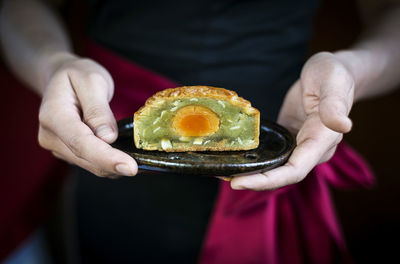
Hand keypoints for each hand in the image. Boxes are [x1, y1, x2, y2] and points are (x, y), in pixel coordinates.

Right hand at [38, 52, 137, 176]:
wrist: (62, 77)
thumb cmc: (78, 75)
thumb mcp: (92, 81)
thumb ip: (98, 109)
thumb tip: (108, 138)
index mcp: (53, 115)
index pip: (81, 143)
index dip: (107, 158)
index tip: (130, 168)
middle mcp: (51, 136)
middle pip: (86, 158)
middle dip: (114, 165)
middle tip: (142, 165)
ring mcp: (58, 146)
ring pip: (90, 165)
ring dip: (113, 166)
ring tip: (136, 159)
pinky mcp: (68, 152)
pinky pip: (91, 163)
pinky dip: (109, 163)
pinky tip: (125, 157)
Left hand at [231, 52, 353, 189]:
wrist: (332, 73)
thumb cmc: (334, 74)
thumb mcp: (333, 83)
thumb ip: (334, 105)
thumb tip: (344, 126)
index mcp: (321, 140)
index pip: (294, 170)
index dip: (267, 180)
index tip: (238, 183)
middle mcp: (310, 149)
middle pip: (281, 174)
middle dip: (252, 180)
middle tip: (221, 175)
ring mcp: (297, 145)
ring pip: (274, 167)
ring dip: (249, 172)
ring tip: (220, 169)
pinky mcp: (287, 137)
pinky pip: (270, 153)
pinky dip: (252, 158)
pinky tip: (232, 155)